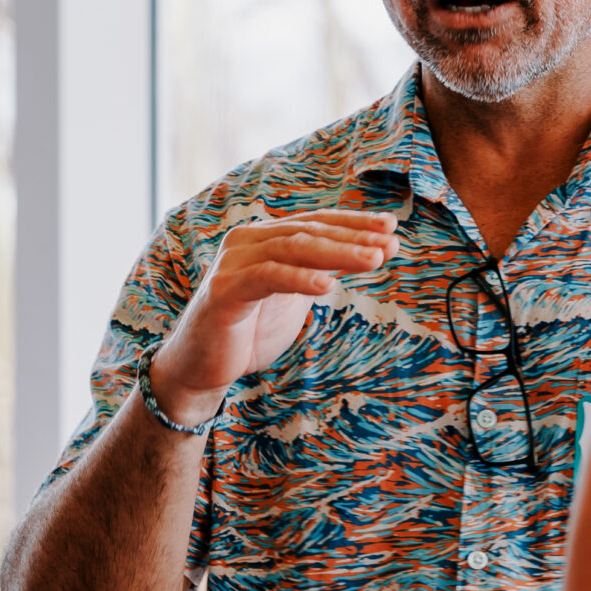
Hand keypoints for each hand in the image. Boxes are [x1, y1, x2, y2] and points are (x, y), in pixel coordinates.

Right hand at [147, 211, 398, 424]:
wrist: (200, 367)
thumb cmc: (247, 332)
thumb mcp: (291, 297)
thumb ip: (317, 272)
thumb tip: (364, 253)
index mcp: (264, 238)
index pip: (315, 223)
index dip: (353, 223)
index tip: (390, 227)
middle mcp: (247, 241)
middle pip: (308, 231)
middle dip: (353, 237)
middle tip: (390, 245)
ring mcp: (233, 262)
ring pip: (292, 247)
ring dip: (336, 253)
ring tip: (373, 260)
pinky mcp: (224, 289)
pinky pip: (268, 277)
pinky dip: (300, 278)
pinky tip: (329, 285)